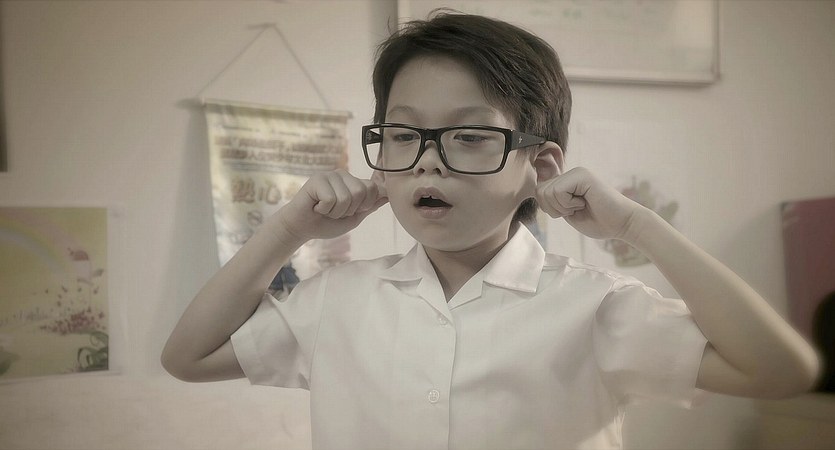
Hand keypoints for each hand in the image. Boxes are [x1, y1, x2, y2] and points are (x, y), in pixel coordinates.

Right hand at [272, 169, 387, 240]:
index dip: (364, 206)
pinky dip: (324, 210)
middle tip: (334, 211)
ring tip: (324, 209)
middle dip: (348, 210)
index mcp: (354, 182)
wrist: (302, 228)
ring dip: (335, 212)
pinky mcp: (317, 179)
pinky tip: (316, 207)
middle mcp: (343, 174)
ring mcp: (330, 175)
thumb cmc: (327, 223)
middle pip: (361, 192)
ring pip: (346, 197)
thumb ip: (370, 206)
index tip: (349, 211)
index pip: (373, 188)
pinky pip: (331, 199)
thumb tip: (388, 196)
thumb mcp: (354, 217)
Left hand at [535, 167, 646, 241]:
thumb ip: (553, 201)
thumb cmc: (599, 222)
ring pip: (547, 191)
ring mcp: (577, 172)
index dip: (549, 208)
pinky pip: (558, 191)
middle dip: (554, 209)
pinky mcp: (582, 175)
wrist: (623, 224)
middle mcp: (570, 173)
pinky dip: (568, 204)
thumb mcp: (568, 212)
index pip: (539, 191)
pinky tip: (584, 203)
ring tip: (581, 206)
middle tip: (575, 210)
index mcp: (567, 181)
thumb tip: (537, 189)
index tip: (568, 212)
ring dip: (562, 207)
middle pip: (540, 191)